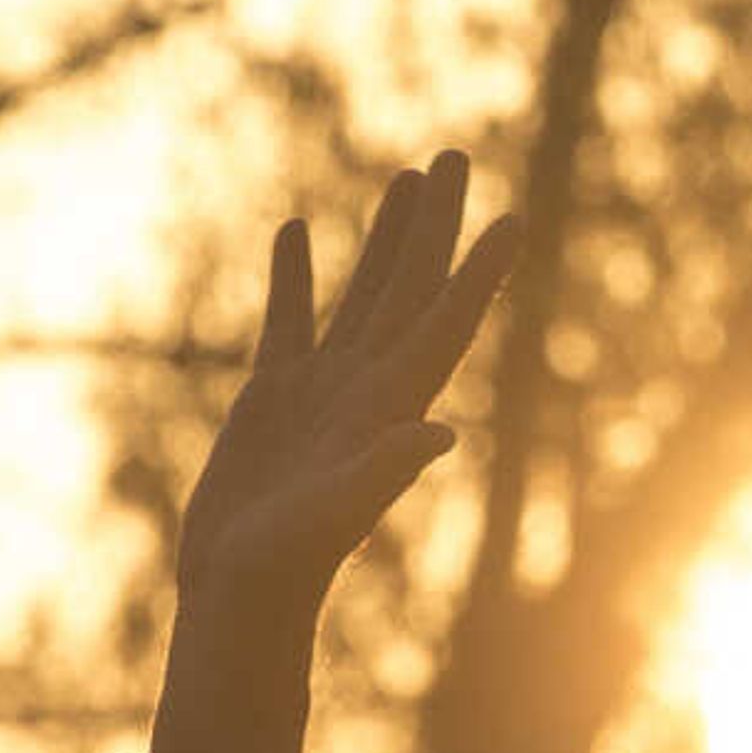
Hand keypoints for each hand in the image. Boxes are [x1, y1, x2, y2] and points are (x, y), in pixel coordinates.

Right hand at [152, 153, 516, 752]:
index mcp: (390, 408)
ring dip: (384, 238)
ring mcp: (321, 392)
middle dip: (433, 225)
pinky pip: (288, 320)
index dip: (478, 273)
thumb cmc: (288, 568)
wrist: (238, 598)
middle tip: (455, 154)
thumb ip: (384, 472)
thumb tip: (438, 434)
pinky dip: (294, 275)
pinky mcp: (271, 400)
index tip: (513, 218)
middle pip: (410, 290)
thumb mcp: (336, 516)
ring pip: (361, 295)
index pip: (446, 324)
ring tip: (406, 178)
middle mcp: (366, 391)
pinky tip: (296, 230)